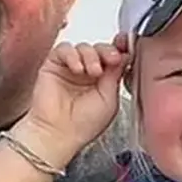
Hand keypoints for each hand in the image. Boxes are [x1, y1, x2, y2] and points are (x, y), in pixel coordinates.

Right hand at [21, 34, 128, 161]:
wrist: (58, 134)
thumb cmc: (83, 125)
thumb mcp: (110, 99)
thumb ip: (116, 75)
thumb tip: (125, 56)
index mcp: (104, 81)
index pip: (113, 58)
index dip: (120, 51)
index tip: (128, 48)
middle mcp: (87, 73)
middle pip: (100, 49)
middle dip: (108, 51)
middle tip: (112, 59)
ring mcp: (70, 68)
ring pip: (84, 47)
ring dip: (91, 56)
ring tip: (93, 72)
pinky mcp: (53, 65)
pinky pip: (64, 49)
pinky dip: (72, 55)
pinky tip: (77, 69)